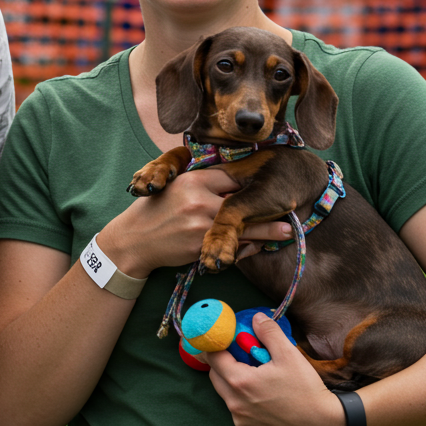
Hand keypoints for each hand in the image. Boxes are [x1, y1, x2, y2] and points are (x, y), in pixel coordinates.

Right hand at [100, 169, 291, 277]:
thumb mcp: (177, 189)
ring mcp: (199, 224)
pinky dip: (245, 248)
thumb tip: (235, 186)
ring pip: (240, 227)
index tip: (269, 184)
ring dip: (265, 230)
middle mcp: (198, 200)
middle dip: (266, 207)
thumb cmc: (155, 212)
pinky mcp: (199, 246)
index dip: (251, 181)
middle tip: (292, 207)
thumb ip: (203, 186)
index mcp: (193, 180)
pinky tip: (259, 247)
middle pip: (241, 203)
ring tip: (287, 230)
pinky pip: (229, 247)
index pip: (231, 177)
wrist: (133, 241)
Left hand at [204, 313, 344, 425]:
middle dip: (224, 360)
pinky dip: (240, 394)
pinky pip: (235, 405)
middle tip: (242, 352)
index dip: (218, 344)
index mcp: (241, 382)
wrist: (321, 422)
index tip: (228, 337)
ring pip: (224, 391)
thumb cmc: (305, 390)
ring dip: (232, 377)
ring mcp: (240, 417)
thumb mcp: (288, 354)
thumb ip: (269, 332)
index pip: (213, 357)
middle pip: (215, 374)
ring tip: (254, 370)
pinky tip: (260, 389)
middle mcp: (235, 403)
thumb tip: (256, 318)